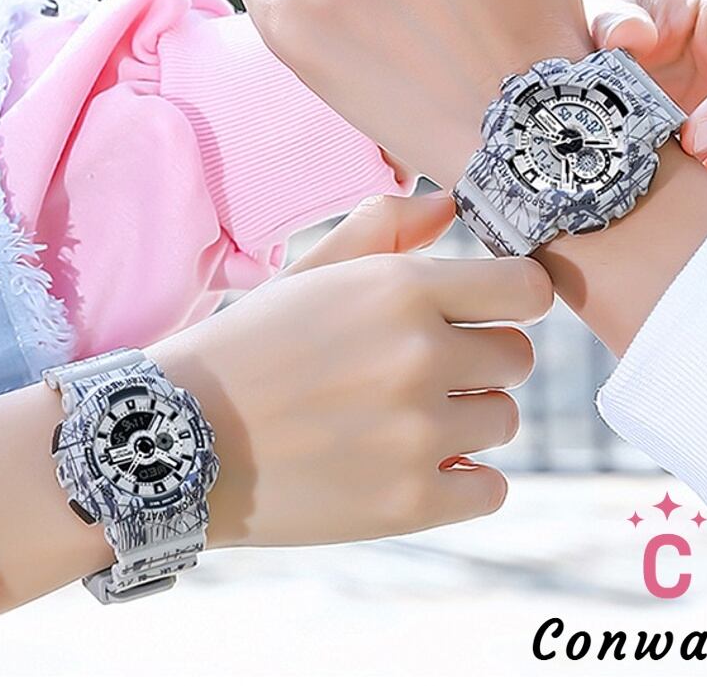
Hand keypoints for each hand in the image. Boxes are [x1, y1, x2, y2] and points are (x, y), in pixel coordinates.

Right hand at [149, 193, 552, 546]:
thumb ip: (383, 227)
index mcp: (400, 289)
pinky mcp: (409, 502)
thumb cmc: (251, 345)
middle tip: (423, 373)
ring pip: (505, 419)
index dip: (514, 299)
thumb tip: (448, 204)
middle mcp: (418, 356)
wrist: (179, 437)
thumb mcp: (310, 271)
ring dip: (468, 420)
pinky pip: (492, 488)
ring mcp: (416, 433)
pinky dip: (463, 480)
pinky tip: (413, 466)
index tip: (490, 314)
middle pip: (518, 357)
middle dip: (481, 362)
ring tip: (404, 420)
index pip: (526, 288)